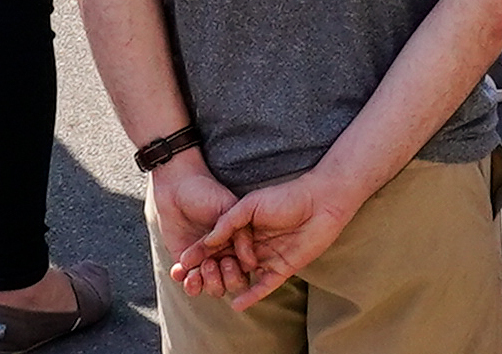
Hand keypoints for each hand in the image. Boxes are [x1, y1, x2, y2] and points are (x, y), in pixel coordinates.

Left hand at [144, 153, 239, 275]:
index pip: (242, 271)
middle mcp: (223, 256)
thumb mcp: (230, 208)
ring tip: (196, 270)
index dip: (237, 273)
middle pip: (226, 284)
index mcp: (237, 245)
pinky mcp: (185, 262)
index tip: (229, 261)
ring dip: (203, 283)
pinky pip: (188, 281)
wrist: (177, 186)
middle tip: (211, 263)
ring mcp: (204, 260)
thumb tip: (250, 263)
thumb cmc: (208, 192)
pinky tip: (180, 270)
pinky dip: (185, 281)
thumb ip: (242, 234)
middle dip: (219, 280)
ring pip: (208, 286)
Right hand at [175, 172, 354, 303]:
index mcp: (244, 228)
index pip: (218, 244)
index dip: (200, 253)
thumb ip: (229, 222)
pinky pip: (264, 286)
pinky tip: (236, 304)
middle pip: (226, 262)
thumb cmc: (286, 196)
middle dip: (208, 271)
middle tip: (191, 279)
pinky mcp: (283, 269)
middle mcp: (253, 245)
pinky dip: (250, 296)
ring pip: (243, 275)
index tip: (181, 263)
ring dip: (227, 282)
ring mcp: (268, 258)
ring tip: (212, 287)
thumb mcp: (251, 204)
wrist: (321, 201)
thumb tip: (208, 239)